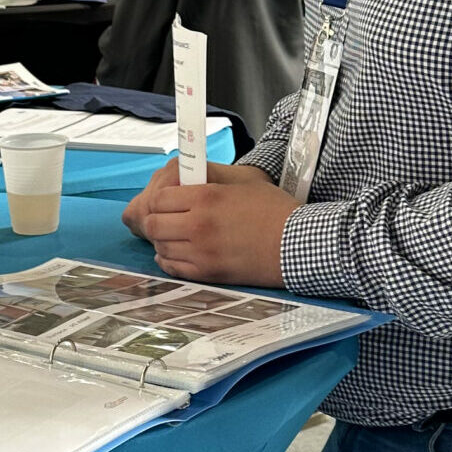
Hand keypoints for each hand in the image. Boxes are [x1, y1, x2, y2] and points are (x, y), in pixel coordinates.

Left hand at [121, 160, 292, 285]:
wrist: (297, 244)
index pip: (159, 198)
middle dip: (154, 220)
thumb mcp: (242, 182)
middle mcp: (198, 225)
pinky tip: (175, 253)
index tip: (167, 201)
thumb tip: (182, 178)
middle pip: (153, 224)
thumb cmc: (274, 210)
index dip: (159, 199)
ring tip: (173, 235)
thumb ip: (208, 179)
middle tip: (165, 219)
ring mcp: (202, 252)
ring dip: (162, 240)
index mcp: (205, 198)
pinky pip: (173, 268)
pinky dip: (169, 260)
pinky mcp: (209, 273)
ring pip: (160, 247)